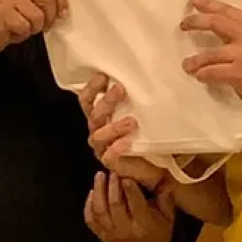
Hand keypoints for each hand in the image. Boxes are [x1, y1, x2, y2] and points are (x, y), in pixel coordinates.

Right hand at [0, 0, 67, 53]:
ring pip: (38, 16)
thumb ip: (46, 0)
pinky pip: (25, 26)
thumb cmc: (12, 17)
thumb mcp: (31, 3)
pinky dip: (22, 33)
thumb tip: (64, 11)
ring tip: (25, 26)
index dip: (62, 2)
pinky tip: (15, 30)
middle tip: (43, 25)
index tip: (62, 14)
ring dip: (34, 27)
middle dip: (49, 17)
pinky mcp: (3, 13)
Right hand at [78, 75, 169, 189]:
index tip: (103, 76)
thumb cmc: (143, 136)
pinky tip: (127, 142)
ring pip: (99, 135)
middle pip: (94, 114)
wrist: (154, 166)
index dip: (91, 88)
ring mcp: (102, 148)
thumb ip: (135, 99)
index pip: (87, 100)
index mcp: (100, 117)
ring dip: (114, 126)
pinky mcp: (110, 163)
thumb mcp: (139, 114)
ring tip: (132, 122)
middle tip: (121, 90)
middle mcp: (97, 131)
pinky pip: (108, 155)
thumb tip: (147, 76)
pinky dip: (116, 147)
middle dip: (107, 101)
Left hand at [84, 171, 176, 241]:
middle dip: (113, 186)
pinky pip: (90, 220)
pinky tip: (92, 192)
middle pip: (115, 205)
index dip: (130, 189)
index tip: (126, 175)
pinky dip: (88, 205)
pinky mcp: (102, 235)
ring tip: (100, 176)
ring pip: (100, 211)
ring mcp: (111, 234)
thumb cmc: (159, 229)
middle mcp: (126, 231)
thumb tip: (162, 181)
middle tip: (113, 172)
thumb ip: (165, 199)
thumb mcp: (168, 216)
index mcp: (144, 226)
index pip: (136, 205)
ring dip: (98, 191)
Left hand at [180, 0, 241, 111]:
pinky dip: (204, 74)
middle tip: (183, 24)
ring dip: (195, 59)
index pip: (228, 11)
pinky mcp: (238, 73)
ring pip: (210, 53)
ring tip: (187, 64)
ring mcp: (241, 54)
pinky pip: (213, 72)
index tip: (195, 1)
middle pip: (216, 22)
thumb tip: (225, 39)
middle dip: (197, 22)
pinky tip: (199, 76)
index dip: (210, 4)